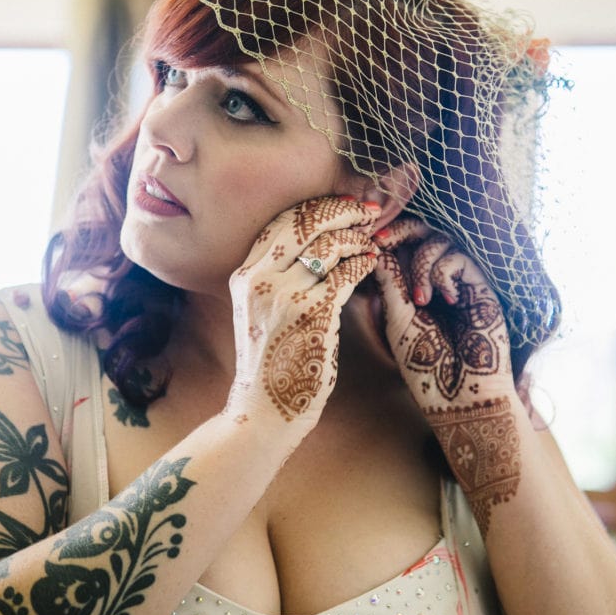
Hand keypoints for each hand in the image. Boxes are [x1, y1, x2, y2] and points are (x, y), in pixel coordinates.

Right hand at [225, 196, 380, 431]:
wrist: (264, 409)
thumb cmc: (271, 362)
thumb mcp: (260, 311)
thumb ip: (278, 277)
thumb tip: (318, 245)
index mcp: (244, 275)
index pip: (281, 223)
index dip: (316, 208)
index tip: (343, 205)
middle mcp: (259, 279)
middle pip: (304, 224)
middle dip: (342, 211)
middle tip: (368, 211)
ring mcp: (283, 296)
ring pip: (328, 246)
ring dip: (356, 239)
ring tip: (370, 242)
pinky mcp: (311, 314)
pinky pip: (343, 275)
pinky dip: (361, 264)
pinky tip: (370, 263)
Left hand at [374, 217, 520, 534]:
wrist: (459, 394)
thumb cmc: (424, 364)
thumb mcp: (396, 318)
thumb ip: (390, 281)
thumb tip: (375, 246)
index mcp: (409, 287)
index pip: (398, 247)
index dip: (384, 237)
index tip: (365, 239)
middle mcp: (433, 280)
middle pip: (421, 233)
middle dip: (401, 231)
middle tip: (382, 238)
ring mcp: (457, 282)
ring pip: (440, 241)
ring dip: (423, 263)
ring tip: (421, 300)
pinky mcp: (480, 288)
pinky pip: (460, 259)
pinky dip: (446, 272)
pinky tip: (448, 300)